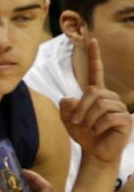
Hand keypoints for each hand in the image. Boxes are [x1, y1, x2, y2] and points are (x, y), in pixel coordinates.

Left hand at [60, 38, 133, 168]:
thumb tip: (70, 98)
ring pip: (100, 105)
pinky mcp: (126, 120)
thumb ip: (66, 106)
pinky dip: (98, 126)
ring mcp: (120, 108)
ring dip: (88, 119)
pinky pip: (109, 117)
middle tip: (76, 121)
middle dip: (80, 108)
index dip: (94, 56)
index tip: (92, 40)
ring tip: (89, 128)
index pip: (95, 71)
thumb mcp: (68, 118)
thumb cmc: (83, 133)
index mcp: (96, 93)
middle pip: (92, 92)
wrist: (94, 151)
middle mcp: (110, 97)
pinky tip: (98, 132)